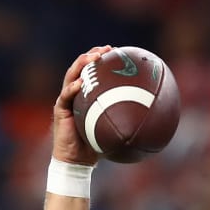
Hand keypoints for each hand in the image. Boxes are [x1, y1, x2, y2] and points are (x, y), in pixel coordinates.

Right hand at [52, 46, 112, 165]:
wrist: (76, 162)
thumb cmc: (95, 148)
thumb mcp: (113, 131)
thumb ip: (124, 121)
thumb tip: (150, 119)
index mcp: (86, 95)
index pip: (93, 72)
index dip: (103, 59)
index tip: (117, 51)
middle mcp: (75, 94)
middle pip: (82, 67)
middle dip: (93, 54)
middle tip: (107, 48)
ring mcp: (66, 100)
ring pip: (71, 75)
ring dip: (82, 64)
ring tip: (93, 57)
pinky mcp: (60, 109)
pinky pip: (65, 96)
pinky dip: (72, 88)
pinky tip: (80, 84)